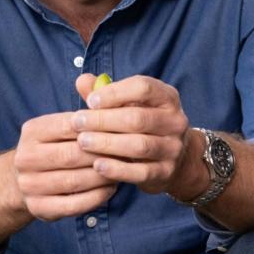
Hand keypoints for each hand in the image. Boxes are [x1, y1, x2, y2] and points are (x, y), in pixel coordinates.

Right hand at [12, 111, 117, 221]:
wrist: (27, 180)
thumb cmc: (55, 147)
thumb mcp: (62, 126)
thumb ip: (83, 112)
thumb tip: (103, 88)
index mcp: (32, 132)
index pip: (68, 126)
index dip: (98, 127)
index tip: (122, 129)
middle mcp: (25, 158)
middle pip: (71, 155)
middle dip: (102, 154)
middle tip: (128, 152)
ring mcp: (29, 185)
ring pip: (74, 181)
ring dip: (103, 177)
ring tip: (123, 171)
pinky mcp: (39, 208)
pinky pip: (74, 205)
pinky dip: (96, 197)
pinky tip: (111, 189)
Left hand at [72, 74, 201, 195]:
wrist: (174, 159)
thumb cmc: (142, 124)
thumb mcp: (129, 104)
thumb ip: (106, 92)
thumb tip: (83, 81)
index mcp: (167, 97)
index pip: (143, 88)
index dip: (114, 93)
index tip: (90, 101)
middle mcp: (175, 121)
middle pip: (138, 118)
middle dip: (103, 120)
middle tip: (77, 123)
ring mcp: (173, 148)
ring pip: (139, 145)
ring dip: (107, 143)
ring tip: (82, 142)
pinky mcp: (167, 172)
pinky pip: (141, 172)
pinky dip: (118, 169)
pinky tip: (97, 166)